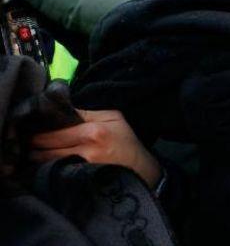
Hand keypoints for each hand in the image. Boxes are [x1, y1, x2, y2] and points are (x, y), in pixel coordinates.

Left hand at [28, 109, 161, 187]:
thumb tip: (61, 110)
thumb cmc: (126, 142)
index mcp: (93, 131)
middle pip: (46, 148)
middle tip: (28, 144)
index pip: (54, 131)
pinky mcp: (81, 180)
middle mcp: (87, 149)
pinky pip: (56, 173)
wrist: (141, 170)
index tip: (31, 130)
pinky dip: (48, 169)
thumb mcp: (113, 118)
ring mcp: (83, 167)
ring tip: (33, 155)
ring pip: (48, 162)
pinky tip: (44, 167)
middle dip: (34, 146)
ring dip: (37, 159)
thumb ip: (87, 113)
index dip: (39, 132)